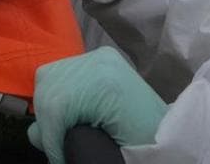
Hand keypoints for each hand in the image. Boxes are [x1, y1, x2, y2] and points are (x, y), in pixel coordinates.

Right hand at [28, 48, 167, 161]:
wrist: (174, 138)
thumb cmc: (144, 147)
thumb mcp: (107, 152)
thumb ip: (69, 142)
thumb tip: (35, 134)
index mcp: (104, 82)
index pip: (55, 104)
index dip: (50, 136)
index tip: (60, 157)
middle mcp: (99, 60)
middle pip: (48, 86)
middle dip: (47, 122)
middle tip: (59, 148)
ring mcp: (99, 56)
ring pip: (49, 77)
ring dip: (50, 108)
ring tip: (63, 133)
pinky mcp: (100, 59)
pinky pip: (62, 73)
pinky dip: (57, 96)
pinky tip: (69, 116)